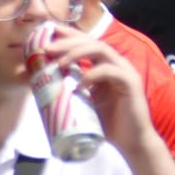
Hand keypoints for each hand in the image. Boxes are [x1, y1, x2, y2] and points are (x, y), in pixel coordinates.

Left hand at [33, 22, 155, 152]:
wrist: (132, 142)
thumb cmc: (107, 123)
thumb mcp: (84, 101)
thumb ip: (71, 88)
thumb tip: (42, 82)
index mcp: (105, 64)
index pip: (87, 42)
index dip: (69, 34)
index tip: (48, 31)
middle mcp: (116, 63)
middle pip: (91, 41)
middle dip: (68, 42)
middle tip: (48, 48)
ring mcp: (125, 71)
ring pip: (101, 49)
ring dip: (77, 53)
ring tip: (60, 63)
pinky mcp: (131, 83)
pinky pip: (110, 71)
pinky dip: (92, 75)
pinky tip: (79, 85)